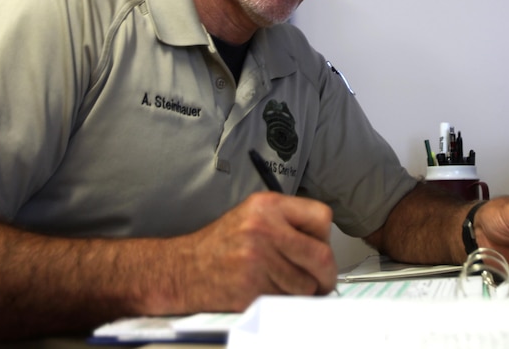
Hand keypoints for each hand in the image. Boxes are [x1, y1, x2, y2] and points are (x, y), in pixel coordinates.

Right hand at [180, 192, 337, 311]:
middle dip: (326, 274)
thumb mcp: (253, 215)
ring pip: (306, 285)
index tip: (321, 249)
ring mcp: (257, 259)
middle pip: (321, 256)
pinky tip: (267, 291)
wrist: (182, 269)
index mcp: (267, 206)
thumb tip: (324, 244)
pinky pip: (286, 301)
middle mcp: (263, 228)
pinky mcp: (251, 288)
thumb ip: (288, 222)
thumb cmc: (219, 245)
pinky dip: (282, 302)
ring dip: (302, 292)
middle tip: (321, 281)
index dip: (326, 238)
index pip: (321, 217)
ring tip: (282, 284)